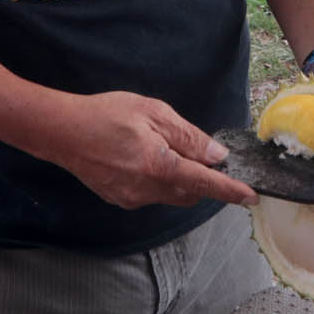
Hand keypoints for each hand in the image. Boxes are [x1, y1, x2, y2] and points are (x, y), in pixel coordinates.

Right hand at [35, 91, 257, 209]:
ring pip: (171, 195)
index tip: (251, 195)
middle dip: (201, 179)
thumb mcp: (153, 113)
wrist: (63, 132)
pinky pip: (151, 194)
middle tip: (196, 153)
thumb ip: (188, 136)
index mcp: (159, 165)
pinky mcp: (121, 200)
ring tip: (157, 149)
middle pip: (191, 193)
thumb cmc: (106, 114)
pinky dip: (157, 180)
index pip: (206, 183)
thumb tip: (216, 155)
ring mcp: (133, 198)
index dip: (231, 190)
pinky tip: (139, 159)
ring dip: (178, 178)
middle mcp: (148, 189)